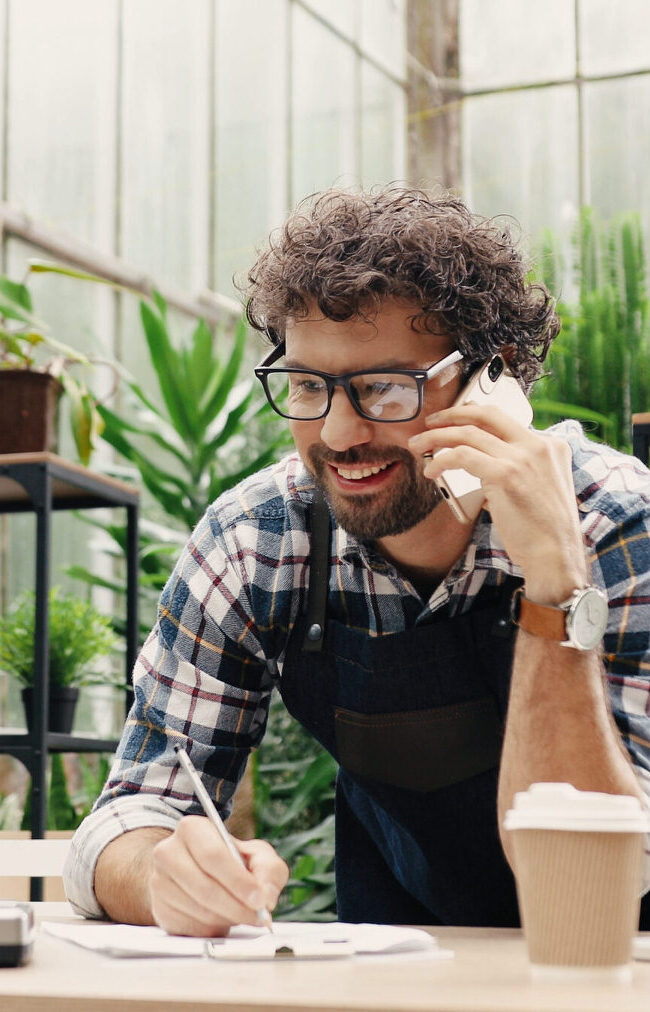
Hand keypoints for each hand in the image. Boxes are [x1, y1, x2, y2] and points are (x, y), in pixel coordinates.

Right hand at [149, 815, 288, 935]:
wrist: (196, 875)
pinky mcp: (159, 909)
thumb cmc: (229, 862)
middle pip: (205, 887)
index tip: (259, 899)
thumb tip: (266, 896)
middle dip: (237, 906)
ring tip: (242, 914)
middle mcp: (168, 852)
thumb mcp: (255, 855)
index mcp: (192, 829)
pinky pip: (190, 927)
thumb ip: (269, 869)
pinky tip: (221, 919)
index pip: (213, 856)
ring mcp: (159, 882)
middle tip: (258, 916)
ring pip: (199, 910)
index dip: (238, 881)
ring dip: (227, 919)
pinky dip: (212, 928)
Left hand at [409, 403, 587, 599]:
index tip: (454, 422)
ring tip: (418, 445)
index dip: (474, 417)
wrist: (555, 555)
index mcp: (551, 446)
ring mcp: (522, 458)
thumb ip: (516, 470)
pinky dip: (441, 460)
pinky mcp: (505, 474)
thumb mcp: (540, 488)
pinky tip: (432, 470)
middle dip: (452, 414)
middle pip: (486, 414)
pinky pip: (462, 456)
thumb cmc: (543, 531)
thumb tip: (482, 466)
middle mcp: (538, 445)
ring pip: (468, 433)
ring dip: (436, 437)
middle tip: (431, 422)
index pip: (504, 420)